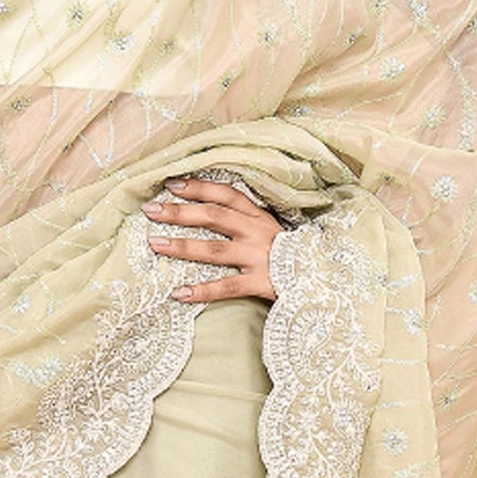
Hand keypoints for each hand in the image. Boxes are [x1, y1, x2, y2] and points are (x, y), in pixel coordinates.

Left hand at [142, 176, 283, 302]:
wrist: (325, 280)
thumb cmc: (293, 256)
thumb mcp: (273, 231)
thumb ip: (247, 222)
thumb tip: (209, 214)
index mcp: (259, 217)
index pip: (226, 195)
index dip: (198, 188)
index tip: (171, 184)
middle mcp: (257, 232)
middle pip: (213, 217)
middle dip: (180, 212)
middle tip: (151, 210)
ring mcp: (259, 257)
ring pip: (215, 249)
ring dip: (183, 246)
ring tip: (155, 243)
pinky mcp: (262, 283)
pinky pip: (227, 287)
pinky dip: (202, 291)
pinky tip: (179, 294)